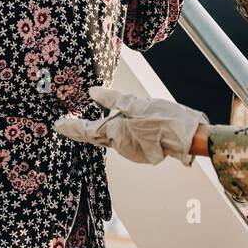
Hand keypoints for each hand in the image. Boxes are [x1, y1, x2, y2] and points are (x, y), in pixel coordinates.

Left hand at [53, 86, 207, 165]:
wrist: (189, 138)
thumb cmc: (165, 117)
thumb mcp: (137, 103)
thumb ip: (113, 99)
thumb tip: (93, 93)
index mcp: (116, 133)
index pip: (86, 131)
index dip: (71, 127)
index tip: (58, 124)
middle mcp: (120, 146)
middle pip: (99, 136)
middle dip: (88, 128)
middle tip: (73, 121)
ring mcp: (132, 153)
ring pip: (114, 138)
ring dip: (112, 128)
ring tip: (118, 115)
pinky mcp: (143, 154)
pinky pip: (128, 142)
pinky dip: (126, 133)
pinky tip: (135, 124)